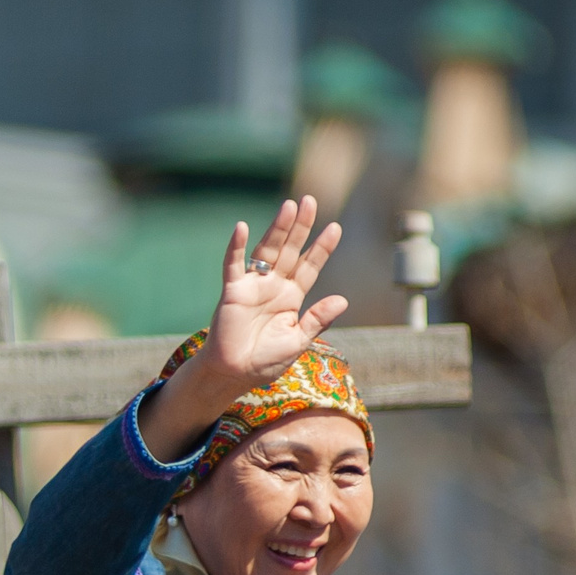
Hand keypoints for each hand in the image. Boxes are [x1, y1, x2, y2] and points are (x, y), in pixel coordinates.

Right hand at [140, 197, 350, 462]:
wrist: (234, 374)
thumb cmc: (264, 361)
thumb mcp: (298, 341)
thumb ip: (318, 319)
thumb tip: (343, 300)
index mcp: (291, 298)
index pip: (310, 266)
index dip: (322, 248)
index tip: (335, 227)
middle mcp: (273, 287)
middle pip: (291, 250)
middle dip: (301, 226)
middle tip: (310, 200)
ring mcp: (253, 287)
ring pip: (267, 251)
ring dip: (278, 229)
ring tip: (289, 206)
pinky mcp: (233, 292)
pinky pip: (233, 265)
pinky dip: (236, 247)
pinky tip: (241, 228)